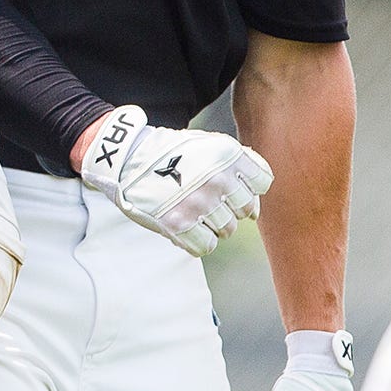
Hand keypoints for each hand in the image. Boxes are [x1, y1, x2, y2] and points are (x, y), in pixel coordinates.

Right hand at [78, 105, 271, 257]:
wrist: (128, 158)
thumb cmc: (173, 154)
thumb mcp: (209, 144)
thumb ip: (239, 166)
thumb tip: (256, 208)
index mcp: (227, 154)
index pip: (262, 182)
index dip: (248, 187)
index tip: (230, 186)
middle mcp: (216, 178)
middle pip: (245, 210)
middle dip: (229, 207)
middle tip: (205, 198)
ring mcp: (198, 203)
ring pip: (227, 230)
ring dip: (212, 224)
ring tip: (192, 209)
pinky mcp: (178, 224)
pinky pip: (207, 246)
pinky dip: (198, 240)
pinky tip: (186, 226)